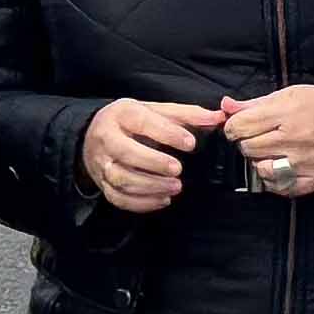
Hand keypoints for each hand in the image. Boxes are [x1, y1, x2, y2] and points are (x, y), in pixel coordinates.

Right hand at [79, 97, 221, 212]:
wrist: (94, 135)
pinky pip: (118, 198)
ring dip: (150, 186)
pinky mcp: (102, 183)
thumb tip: (218, 117)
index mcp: (122, 114)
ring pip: (121, 178)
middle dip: (154, 163)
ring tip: (176, 187)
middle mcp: (107, 138)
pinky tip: (162, 199)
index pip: (142, 121)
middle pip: (125, 152)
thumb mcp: (156, 110)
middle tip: (178, 169)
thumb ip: (187, 115)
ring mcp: (101, 162)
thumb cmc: (131, 122)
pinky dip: (141, 203)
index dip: (167, 133)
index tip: (190, 143)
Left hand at [221, 83, 313, 200]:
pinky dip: (275, 180)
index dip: (234, 127)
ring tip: (271, 154)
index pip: (240, 126)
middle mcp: (295, 139)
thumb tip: (225, 106)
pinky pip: (280, 187)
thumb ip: (254, 104)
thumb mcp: (289, 96)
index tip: (240, 127)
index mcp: (286, 113)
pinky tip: (281, 168)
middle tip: (261, 138)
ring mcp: (305, 162)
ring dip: (260, 162)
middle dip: (248, 143)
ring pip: (260, 170)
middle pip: (248, 148)